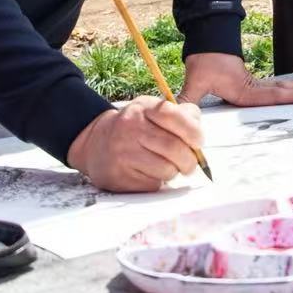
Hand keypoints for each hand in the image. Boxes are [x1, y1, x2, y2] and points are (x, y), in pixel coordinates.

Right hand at [66, 96, 202, 191]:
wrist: (94, 143)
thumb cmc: (134, 127)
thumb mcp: (152, 111)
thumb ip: (180, 116)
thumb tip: (198, 135)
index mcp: (143, 108)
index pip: (175, 116)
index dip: (193, 131)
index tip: (198, 142)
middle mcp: (131, 128)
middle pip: (175, 148)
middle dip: (189, 160)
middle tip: (189, 163)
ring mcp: (123, 153)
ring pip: (167, 170)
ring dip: (172, 171)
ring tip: (164, 165)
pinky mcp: (119, 177)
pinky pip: (153, 184)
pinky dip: (157, 181)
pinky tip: (147, 172)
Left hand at [179, 51, 292, 106]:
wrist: (207, 38)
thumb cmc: (203, 59)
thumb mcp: (195, 81)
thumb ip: (187, 101)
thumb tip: (178, 117)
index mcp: (243, 89)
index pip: (272, 96)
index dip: (291, 98)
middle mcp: (251, 86)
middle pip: (281, 90)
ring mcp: (251, 82)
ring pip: (278, 86)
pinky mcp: (248, 80)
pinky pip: (271, 86)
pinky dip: (284, 89)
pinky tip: (291, 91)